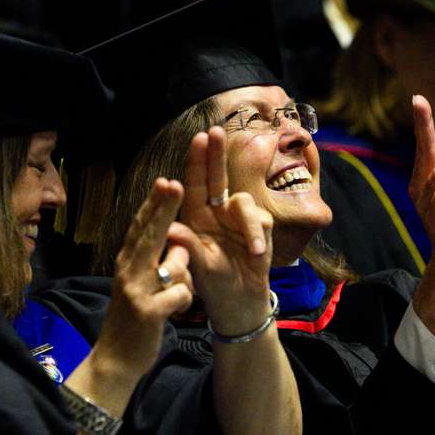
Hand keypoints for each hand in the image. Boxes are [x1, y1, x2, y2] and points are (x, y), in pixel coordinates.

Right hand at [95, 178, 195, 382]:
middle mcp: (128, 272)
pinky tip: (175, 312)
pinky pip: (181, 293)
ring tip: (170, 298)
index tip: (165, 180)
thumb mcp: (140, 287)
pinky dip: (184, 300)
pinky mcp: (147, 311)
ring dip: (183, 276)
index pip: (141, 228)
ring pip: (173, 264)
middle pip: (150, 234)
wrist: (114, 361)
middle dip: (163, 208)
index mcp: (126, 263)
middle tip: (173, 183)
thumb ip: (155, 264)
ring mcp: (136, 290)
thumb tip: (178, 244)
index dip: (154, 204)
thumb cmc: (132, 321)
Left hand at [176, 127, 273, 334]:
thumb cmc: (213, 284)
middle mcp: (216, 212)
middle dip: (216, 155)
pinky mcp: (259, 227)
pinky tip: (256, 253)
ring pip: (243, 202)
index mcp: (195, 218)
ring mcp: (238, 218)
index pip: (193, 185)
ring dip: (248, 224)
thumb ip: (188, 246)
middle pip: (217, 177)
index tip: (198, 139)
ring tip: (252, 249)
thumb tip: (173, 228)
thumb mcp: (198, 267)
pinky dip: (258, 235)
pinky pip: (261, 220)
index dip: (196, 161)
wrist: (239, 302)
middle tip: (215, 132)